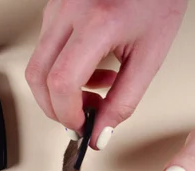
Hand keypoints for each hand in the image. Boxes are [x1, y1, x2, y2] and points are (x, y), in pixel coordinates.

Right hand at [25, 0, 186, 148]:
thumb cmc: (157, 1)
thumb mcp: (150, 57)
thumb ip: (124, 101)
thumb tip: (100, 133)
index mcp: (97, 23)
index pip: (61, 82)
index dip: (67, 114)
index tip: (82, 127)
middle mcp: (69, 12)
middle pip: (37, 76)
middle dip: (54, 108)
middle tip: (80, 120)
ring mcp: (56, 9)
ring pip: (38, 65)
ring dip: (60, 91)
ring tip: (95, 91)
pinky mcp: (54, 10)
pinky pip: (46, 51)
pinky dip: (61, 73)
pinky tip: (90, 72)